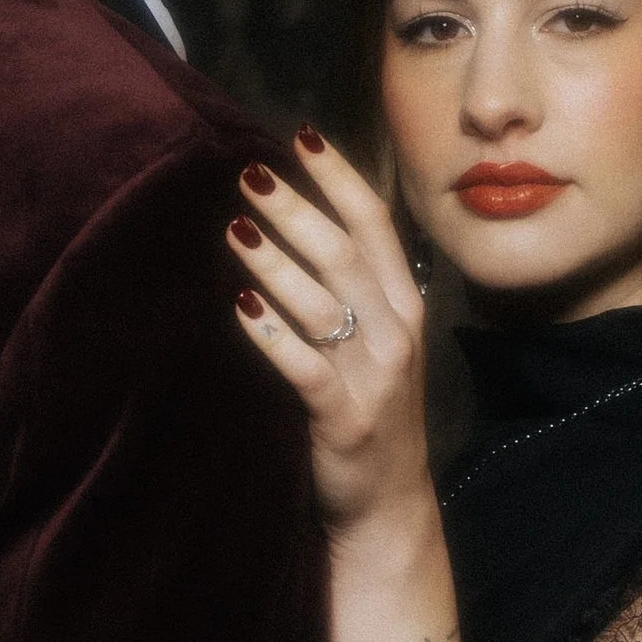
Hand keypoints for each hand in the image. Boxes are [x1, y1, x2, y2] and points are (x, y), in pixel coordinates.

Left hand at [230, 131, 431, 545]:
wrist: (388, 506)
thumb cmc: (371, 411)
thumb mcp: (378, 341)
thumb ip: (353, 287)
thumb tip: (301, 220)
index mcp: (405, 304)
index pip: (375, 224)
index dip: (339, 177)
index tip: (301, 135)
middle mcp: (396, 333)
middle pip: (344, 255)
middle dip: (297, 209)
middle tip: (249, 175)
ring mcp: (374, 378)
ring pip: (322, 305)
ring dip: (276, 264)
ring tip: (235, 229)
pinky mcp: (344, 420)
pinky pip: (305, 369)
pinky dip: (272, 337)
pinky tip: (240, 308)